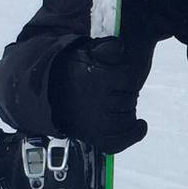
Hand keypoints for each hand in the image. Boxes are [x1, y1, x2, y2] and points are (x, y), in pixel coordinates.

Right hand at [50, 37, 148, 153]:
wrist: (47, 96)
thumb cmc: (71, 73)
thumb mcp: (84, 52)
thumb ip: (105, 48)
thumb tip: (120, 49)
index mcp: (98, 79)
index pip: (130, 80)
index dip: (129, 79)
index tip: (122, 79)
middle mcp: (97, 102)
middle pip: (130, 99)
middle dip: (128, 95)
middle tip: (119, 93)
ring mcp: (96, 123)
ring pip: (127, 119)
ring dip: (129, 112)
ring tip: (123, 107)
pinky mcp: (93, 138)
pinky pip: (120, 140)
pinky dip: (133, 135)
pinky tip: (140, 125)